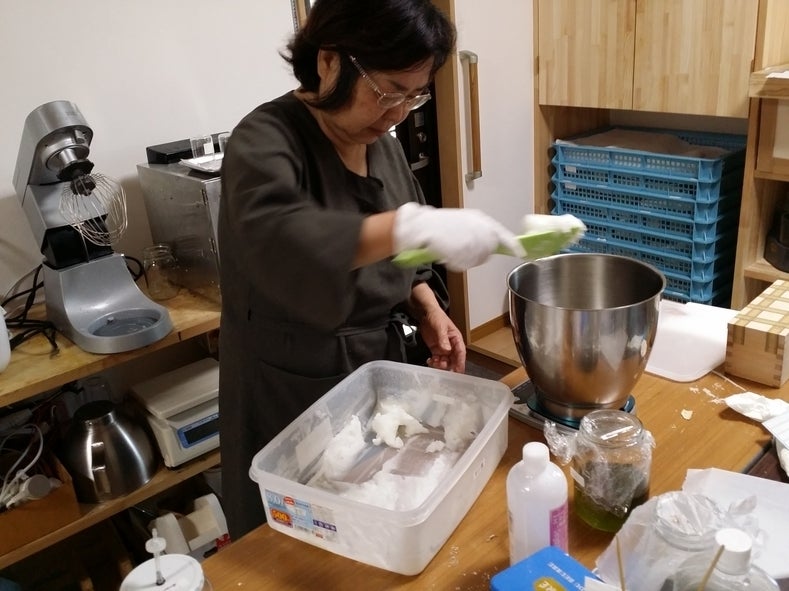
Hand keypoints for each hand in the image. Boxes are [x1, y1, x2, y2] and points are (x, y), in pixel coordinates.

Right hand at [393, 203, 524, 270]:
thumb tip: (489, 247)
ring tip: (452, 251)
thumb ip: (478, 233)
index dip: (513, 246)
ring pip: (478, 259)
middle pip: (490, 250)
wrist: (420, 226)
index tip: (521, 253)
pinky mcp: (463, 250)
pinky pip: (466, 263)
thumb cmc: (439, 226)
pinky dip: (457, 263)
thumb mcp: (463, 223)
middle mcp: (479, 228)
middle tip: (463, 251)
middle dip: (480, 254)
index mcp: (480, 219)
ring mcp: (472, 240)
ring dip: (467, 259)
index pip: (503, 234)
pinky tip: (448, 254)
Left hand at [417, 307, 465, 372]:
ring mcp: (443, 348)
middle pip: (454, 359)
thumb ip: (443, 339)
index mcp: (456, 339)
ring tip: (433, 362)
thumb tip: (447, 350)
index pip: (461, 352)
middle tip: (441, 367)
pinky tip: (429, 361)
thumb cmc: (437, 317)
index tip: (458, 371)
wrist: (426, 314)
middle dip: (449, 365)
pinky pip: (437, 360)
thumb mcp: (440, 327)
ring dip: (440, 365)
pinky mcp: (436, 350)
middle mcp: (451, 345)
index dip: (460, 362)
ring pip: (445, 361)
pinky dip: (434, 362)